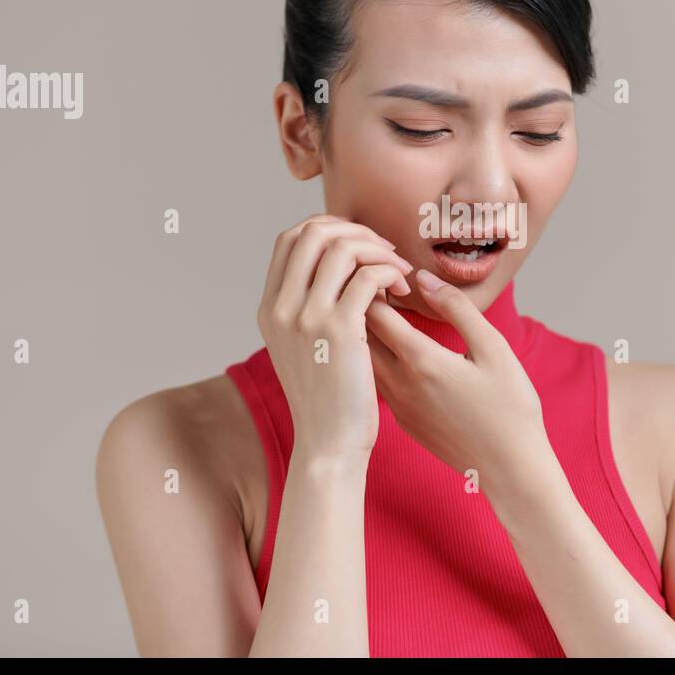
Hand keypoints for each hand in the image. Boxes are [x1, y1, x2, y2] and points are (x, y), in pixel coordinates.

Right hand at [256, 214, 413, 462]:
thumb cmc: (328, 399)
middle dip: (356, 231)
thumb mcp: (302, 349)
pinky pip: (367, 276)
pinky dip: (391, 273)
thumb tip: (339, 270)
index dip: (329, 229)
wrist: (329, 445)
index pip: (291, 239)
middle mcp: (281, 307)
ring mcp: (306, 317)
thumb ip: (308, 309)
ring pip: (342, 248)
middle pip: (313, 232)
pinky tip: (404, 292)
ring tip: (400, 274)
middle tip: (385, 253)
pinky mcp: (339, 330)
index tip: (360, 247)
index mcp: (269, 308)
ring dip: (379, 252)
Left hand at [363, 269, 550, 495]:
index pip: (374, 311)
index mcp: (420, 360)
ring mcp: (397, 406)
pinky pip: (378, 381)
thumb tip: (422, 279)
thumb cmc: (511, 408)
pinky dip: (377, 359)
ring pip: (364, 359)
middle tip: (382, 285)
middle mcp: (399, 384)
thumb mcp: (493, 348)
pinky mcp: (402, 421)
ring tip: (386, 312)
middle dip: (363, 304)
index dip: (376, 284)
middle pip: (359, 334)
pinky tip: (397, 349)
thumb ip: (456, 309)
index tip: (392, 271)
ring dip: (367, 333)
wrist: (511, 469)